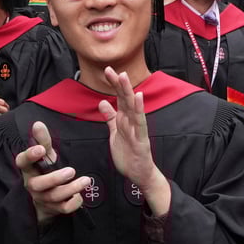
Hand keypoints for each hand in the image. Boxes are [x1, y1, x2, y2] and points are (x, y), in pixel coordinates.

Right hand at [14, 121, 90, 224]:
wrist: (46, 198)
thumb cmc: (45, 171)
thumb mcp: (45, 155)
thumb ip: (43, 140)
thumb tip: (38, 124)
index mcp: (29, 169)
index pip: (22, 162)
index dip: (29, 156)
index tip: (41, 149)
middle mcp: (33, 185)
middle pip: (39, 184)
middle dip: (55, 178)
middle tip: (71, 170)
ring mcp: (43, 198)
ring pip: (54, 196)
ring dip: (71, 189)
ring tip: (85, 180)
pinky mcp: (54, 208)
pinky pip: (64, 208)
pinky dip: (74, 202)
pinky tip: (80, 195)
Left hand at [96, 68, 159, 185]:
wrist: (139, 174)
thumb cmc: (128, 154)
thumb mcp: (114, 133)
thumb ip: (110, 118)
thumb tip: (103, 102)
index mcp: (124, 119)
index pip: (119, 98)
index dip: (114, 85)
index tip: (107, 71)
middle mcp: (131, 121)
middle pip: (125, 99)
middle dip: (119, 84)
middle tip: (112, 70)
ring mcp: (137, 129)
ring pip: (132, 108)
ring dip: (128, 92)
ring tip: (124, 77)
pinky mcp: (141, 139)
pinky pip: (140, 123)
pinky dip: (139, 110)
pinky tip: (139, 98)